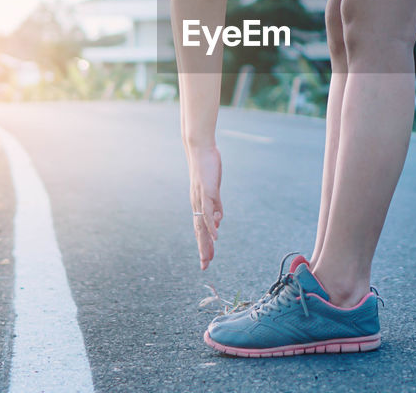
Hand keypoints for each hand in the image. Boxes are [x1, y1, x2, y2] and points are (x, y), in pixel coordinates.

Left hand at [186, 144, 222, 269]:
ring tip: (208, 257)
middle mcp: (197, 204)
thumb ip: (216, 205)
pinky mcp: (206, 191)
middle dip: (203, 250)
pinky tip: (215, 235)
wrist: (200, 149)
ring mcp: (201, 199)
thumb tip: (218, 220)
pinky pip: (208, 212)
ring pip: (202, 226)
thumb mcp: (214, 190)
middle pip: (199, 232)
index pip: (201, 229)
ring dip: (205, 243)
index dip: (204, 245)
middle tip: (204, 267)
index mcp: (199, 204)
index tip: (207, 259)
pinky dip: (211, 225)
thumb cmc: (207, 166)